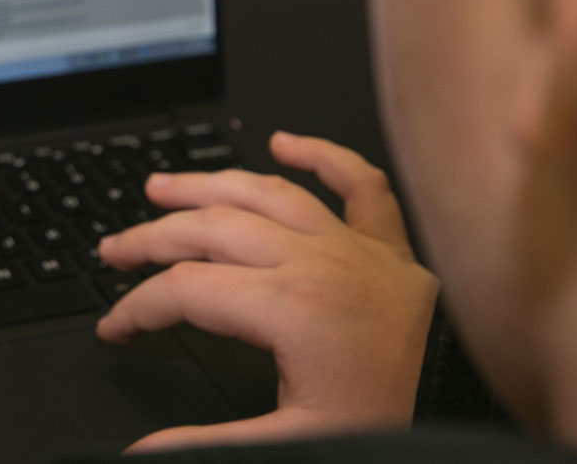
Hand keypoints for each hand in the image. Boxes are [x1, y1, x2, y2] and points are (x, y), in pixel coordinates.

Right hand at [97, 131, 438, 451]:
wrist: (462, 424)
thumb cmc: (383, 425)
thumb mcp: (292, 441)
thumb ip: (207, 443)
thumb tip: (141, 452)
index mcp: (290, 310)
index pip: (186, 290)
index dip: (138, 308)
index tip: (115, 327)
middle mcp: (318, 264)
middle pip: (211, 230)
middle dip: (150, 238)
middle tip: (114, 251)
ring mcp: (355, 249)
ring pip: (266, 194)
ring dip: (208, 184)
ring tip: (162, 187)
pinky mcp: (388, 249)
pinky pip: (359, 185)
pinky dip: (324, 156)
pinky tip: (287, 143)